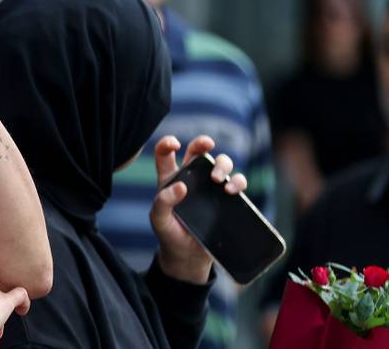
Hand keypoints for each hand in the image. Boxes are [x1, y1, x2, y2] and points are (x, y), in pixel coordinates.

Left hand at [149, 135, 247, 282]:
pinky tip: (231, 190)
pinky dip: (238, 181)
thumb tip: (180, 186)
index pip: (165, 154)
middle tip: (207, 145)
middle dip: (203, 142)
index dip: (167, 143)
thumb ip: (162, 202)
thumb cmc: (169, 234)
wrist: (187, 256)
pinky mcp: (225, 199)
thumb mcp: (159, 219)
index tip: (174, 144)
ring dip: (223, 164)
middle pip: (198, 151)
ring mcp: (210, 187)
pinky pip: (237, 182)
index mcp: (170, 178)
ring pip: (221, 163)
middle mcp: (191, 178)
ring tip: (218, 179)